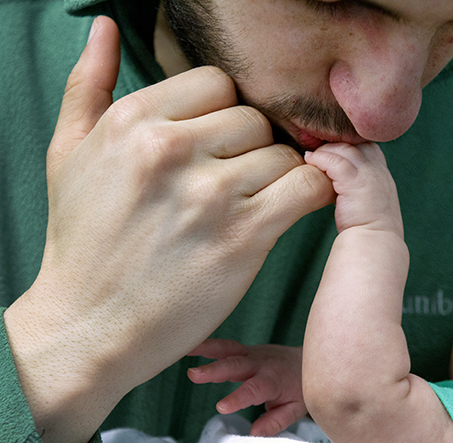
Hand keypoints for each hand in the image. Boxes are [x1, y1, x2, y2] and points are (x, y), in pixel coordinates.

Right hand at [3, 16, 332, 442]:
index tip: (221, 145)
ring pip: (284, 152)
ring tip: (252, 204)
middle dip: (252, 147)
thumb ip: (88, 85)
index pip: (219, 82)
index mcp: (133, 121)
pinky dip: (309, 195)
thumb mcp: (67, 153)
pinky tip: (286, 210)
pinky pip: (307, 187)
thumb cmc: (83, 242)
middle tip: (236, 180)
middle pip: (255, 116)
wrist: (88, 327)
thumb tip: (103, 26)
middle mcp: (171, 148)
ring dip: (278, 177)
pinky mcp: (243, 236)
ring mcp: (209, 193)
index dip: (226, 114)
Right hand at [188, 339, 306, 436]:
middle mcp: (261, 364)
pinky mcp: (246, 349)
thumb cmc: (300, 386)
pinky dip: (208, 345)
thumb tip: (254, 433)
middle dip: (215, 369)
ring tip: (186, 350)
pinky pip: (226, 346)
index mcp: (273, 380)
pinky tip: (189, 345)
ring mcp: (253, 354)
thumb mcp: (295, 408)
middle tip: (194, 375)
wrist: (309, 359)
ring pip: (229, 349)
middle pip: (236, 365)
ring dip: (207, 349)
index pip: (254, 389)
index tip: (221, 407)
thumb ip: (274, 421)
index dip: (238, 398)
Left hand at [305, 143, 402, 237]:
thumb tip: (342, 191)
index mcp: (383, 177)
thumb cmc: (369, 233)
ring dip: (325, 150)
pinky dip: (320, 158)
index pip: (367, 148)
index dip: (349, 147)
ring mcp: (370, 175)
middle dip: (337, 143)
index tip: (330, 152)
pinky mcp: (356, 183)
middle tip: (317, 150)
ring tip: (310, 156)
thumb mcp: (368, 205)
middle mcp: (379, 172)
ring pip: (345, 149)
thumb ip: (358, 192)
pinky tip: (309, 161)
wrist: (375, 247)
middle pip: (358, 142)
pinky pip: (335, 161)